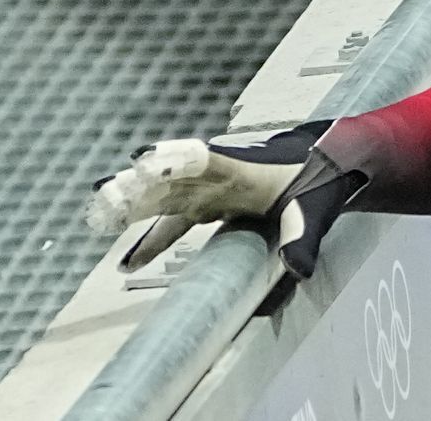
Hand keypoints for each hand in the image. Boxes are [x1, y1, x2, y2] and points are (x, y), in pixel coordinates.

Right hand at [86, 120, 365, 280]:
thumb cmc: (322, 179)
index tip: (142, 161)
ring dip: (135, 207)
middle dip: (139, 188)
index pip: (205, 162)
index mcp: (244, 168)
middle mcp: (220, 174)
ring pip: (166, 196)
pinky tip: (129, 262)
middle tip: (103, 198)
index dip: (174, 161)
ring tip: (100, 221)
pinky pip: (175, 218)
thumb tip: (299, 270)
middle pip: (172, 180)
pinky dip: (153, 236)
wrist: (330, 160)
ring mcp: (213, 188)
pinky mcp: (212, 202)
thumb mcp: (316, 210)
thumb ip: (302, 238)